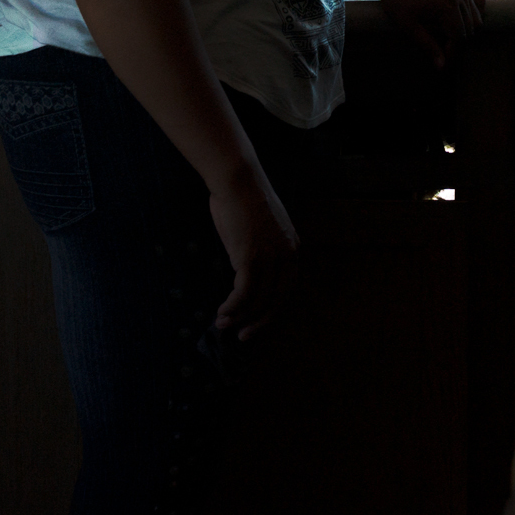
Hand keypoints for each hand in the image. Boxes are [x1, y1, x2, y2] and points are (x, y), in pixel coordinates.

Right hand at [208, 167, 300, 340]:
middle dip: (259, 321)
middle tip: (243, 335)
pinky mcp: (251, 258)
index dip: (271, 308)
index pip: (287, 288)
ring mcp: (270, 258)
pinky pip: (243, 293)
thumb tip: (247, 270)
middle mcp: (286, 255)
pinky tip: (223, 312)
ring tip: (224, 325)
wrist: (236, 180)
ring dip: (240, 317)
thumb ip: (261, 248)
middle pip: (276, 300)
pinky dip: (233, 307)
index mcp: (291, 247)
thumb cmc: (242, 199)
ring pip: (258, 300)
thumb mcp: (261, 227)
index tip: (257, 320)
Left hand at [377, 0, 484, 67]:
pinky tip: (458, 22)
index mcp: (447, 4)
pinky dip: (472, 16)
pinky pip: (478, 4)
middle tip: (442, 54)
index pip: (459, 37)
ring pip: (476, 20)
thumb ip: (428, 46)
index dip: (452, 54)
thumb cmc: (397, 0)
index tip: (442, 64)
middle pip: (469, 30)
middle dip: (457, 45)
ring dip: (465, 32)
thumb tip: (441, 67)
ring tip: (447, 39)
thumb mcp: (409, 27)